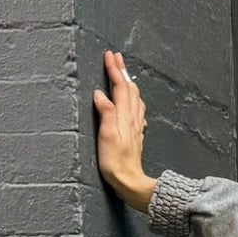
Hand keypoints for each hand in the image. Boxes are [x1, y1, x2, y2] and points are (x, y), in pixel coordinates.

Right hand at [92, 48, 156, 211]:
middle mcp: (133, 119)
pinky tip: (132, 102)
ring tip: (123, 74)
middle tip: (116, 57)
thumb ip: (106, 113)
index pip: (120, 87)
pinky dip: (133, 99)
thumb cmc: (116, 162)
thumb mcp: (107, 136)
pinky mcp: (136, 135)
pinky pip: (137, 110)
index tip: (109, 55)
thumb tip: (101, 94)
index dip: (114, 70)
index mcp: (124, 116)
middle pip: (130, 89)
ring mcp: (136, 126)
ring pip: (135, 98)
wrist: (130, 181)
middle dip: (122, 72)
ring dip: (128, 83)